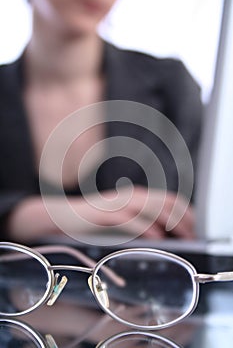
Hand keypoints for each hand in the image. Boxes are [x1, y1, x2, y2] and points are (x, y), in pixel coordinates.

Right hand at [7, 186, 194, 241]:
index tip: (195, 227)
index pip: (169, 198)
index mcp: (136, 195)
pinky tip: (157, 237)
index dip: (185, 212)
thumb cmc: (96, 220)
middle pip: (164, 202)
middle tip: (194, 234)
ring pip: (150, 207)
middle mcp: (129, 196)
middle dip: (182, 218)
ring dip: (169, 222)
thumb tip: (164, 233)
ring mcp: (117, 204)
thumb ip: (142, 221)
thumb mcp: (123, 218)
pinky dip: (145, 227)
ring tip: (182, 236)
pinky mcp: (104, 215)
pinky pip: (129, 219)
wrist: (64, 216)